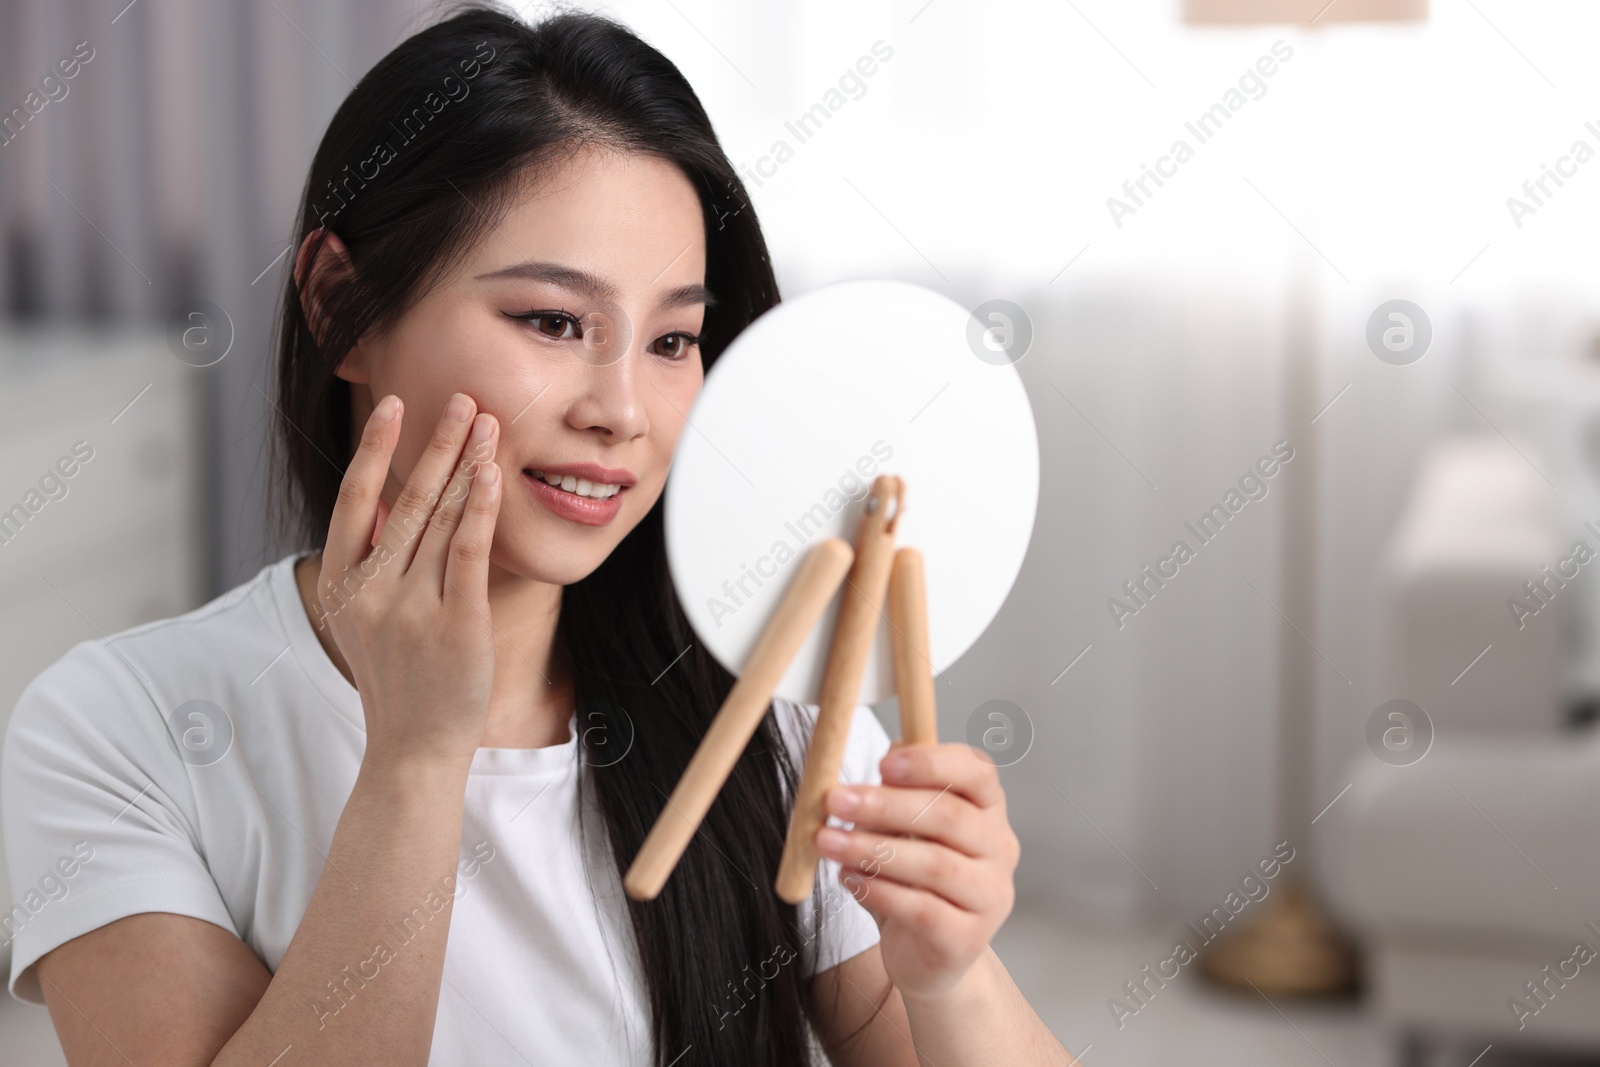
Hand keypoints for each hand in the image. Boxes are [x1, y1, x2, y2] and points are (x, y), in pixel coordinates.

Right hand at [314, 391, 502, 767]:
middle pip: (407, 500)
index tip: (394, 405)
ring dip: (466, 464)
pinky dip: (479, 510)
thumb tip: (392, 498)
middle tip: (464, 398)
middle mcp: (371, 591)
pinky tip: (491, 476)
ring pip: (440, 519)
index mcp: (342, 586)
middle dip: (438, 444)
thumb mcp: (365, 618)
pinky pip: (468, 553)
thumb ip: (373, 562)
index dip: (374, 449)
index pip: (355, 501)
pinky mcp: (455, 624)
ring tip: (488, 423)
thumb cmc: (399, 679)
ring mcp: (411, 608)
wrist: (413, 749)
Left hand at [816, 743, 1019, 1002]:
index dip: (932, 764)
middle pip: (950, 817)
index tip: (881, 763)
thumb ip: (901, 792)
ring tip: (828, 842)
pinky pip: (922, 910)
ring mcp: (990, 896)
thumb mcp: (904, 828)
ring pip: (935, 864)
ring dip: (872, 849)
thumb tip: (890, 751)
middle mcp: (1000, 849)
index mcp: (988, 810)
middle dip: (886, 805)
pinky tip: (848, 879)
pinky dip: (879, 891)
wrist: (927, 956)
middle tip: (835, 800)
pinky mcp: (968, 938)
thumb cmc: (913, 880)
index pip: (977, 773)